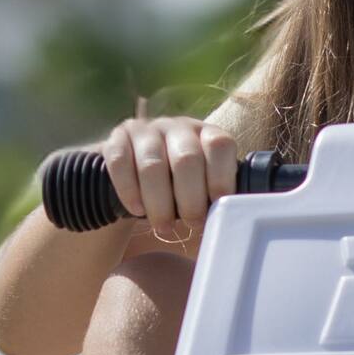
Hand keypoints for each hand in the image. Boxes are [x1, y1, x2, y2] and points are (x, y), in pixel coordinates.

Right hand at [98, 114, 239, 244]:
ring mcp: (146, 129)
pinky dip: (130, 192)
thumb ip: (218, 194)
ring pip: (152, 165)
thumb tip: (236, 221)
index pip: (220, 146)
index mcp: (207, 134)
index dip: (221, 178)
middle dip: (190, 199)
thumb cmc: (180, 185)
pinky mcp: (117, 139)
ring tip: (163, 227)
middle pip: (187, 159)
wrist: (135, 170)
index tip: (218, 206)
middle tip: (192, 223)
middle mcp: (178, 127)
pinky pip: (120, 163)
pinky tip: (137, 210)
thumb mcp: (204, 183)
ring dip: (159, 204)